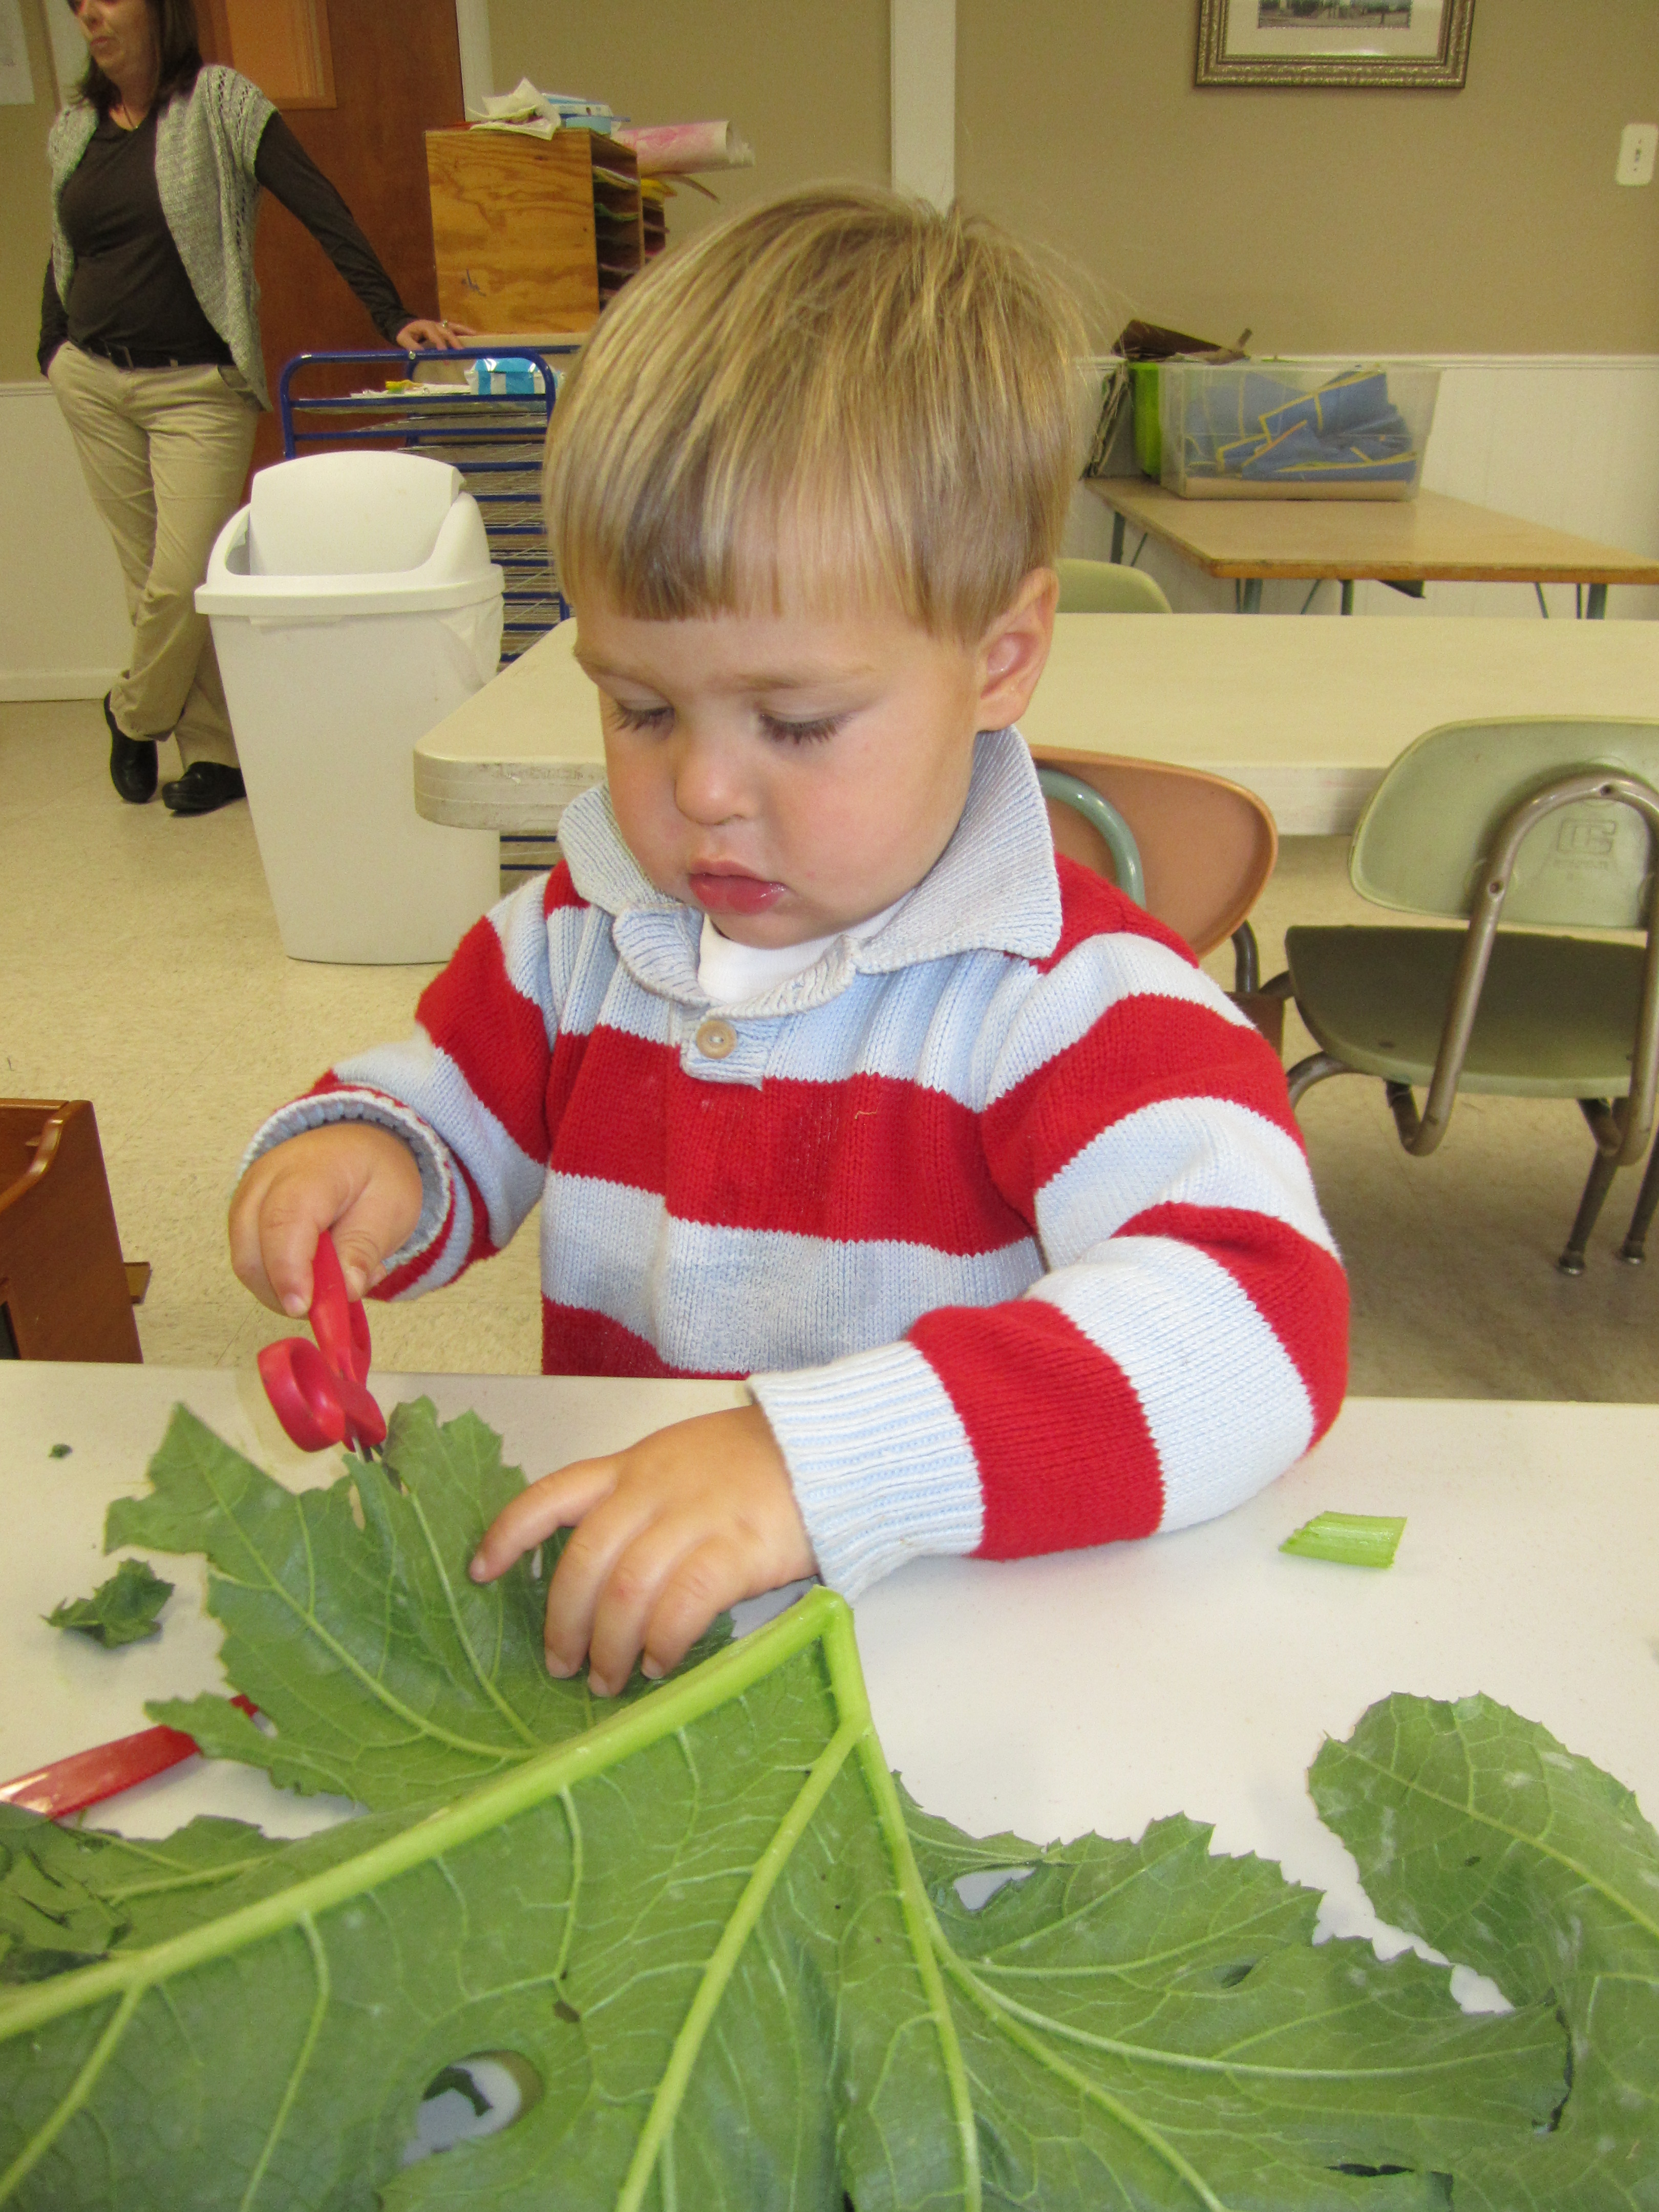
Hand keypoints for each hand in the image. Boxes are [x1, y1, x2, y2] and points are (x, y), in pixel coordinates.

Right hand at [229, 1124, 424, 1314]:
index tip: (303, 1308)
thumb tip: (345, 1290)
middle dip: (287, 1291)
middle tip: (336, 1299)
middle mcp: (265, 1181)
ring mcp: (247, 1198)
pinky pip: (252, 1261)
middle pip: (253, 1253)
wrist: (358, 1144)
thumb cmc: (375, 1175)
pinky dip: (281, 1279)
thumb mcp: (391, 1208)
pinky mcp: (243, 1216)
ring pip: (247, 1264)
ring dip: (287, 1289)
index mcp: (310, 1170)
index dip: (288, 1271)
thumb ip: (365, 1248)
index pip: (284, 1223)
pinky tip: (318, 1270)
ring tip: (337, 1275)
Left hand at [395, 318, 473, 350]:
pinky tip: (475, 335)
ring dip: (466, 332)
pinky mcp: (444, 328)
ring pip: (454, 328)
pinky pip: (456, 328)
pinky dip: (466, 331)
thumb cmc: (405, 333)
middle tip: (461, 352)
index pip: (435, 336)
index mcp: (425, 326)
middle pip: (447, 331)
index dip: (440, 345)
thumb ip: (412, 347)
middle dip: (454, 341)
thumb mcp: (404, 340)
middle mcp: (435, 324)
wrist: (404, 324)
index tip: (445, 357)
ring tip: (477, 337)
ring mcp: (441, 325)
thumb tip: (421, 355)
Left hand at [469, 1405, 816, 1695]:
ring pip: (626, 1589)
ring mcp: (693, 1518)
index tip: (481, 1571)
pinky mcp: (735, 1549)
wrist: (825, 1448)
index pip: (552, 1495)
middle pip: (584, 1559)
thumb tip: (599, 1575)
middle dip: (563, 1620)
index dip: (509, 1533)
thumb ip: (638, 1501)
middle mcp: (652, 1491)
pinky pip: (682, 1604)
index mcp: (632, 1467)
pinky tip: (659, 1665)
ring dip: (609, 1644)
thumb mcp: (679, 1462)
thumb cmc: (752, 1464)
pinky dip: (662, 1642)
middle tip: (561, 1665)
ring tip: (607, 1680)